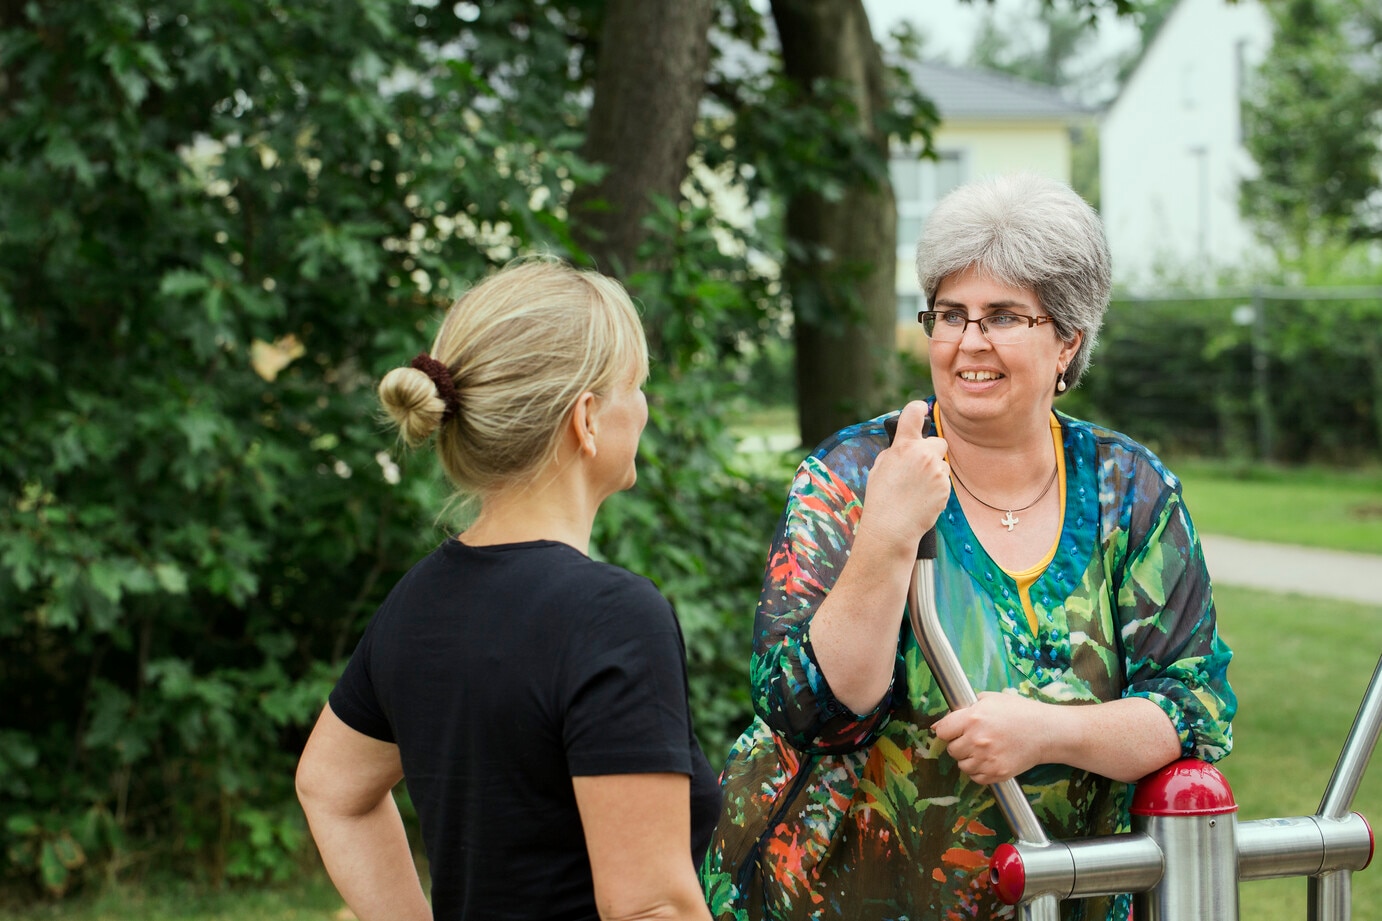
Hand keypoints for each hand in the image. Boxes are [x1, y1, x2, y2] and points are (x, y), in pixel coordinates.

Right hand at [861, 401, 949, 557]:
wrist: (892, 527)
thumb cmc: (881, 498)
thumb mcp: (879, 468)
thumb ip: (895, 451)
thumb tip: (905, 444)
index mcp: (903, 446)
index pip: (914, 413)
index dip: (918, 408)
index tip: (921, 408)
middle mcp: (923, 455)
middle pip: (938, 441)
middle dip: (931, 451)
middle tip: (918, 467)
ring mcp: (937, 472)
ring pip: (942, 463)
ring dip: (934, 471)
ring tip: (917, 489)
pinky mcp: (946, 488)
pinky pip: (945, 481)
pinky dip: (937, 487)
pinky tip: (922, 498)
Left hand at [932, 691, 1049, 785]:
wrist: (1045, 732)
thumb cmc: (1019, 712)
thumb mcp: (990, 699)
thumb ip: (966, 707)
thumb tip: (942, 722)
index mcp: (972, 718)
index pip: (942, 731)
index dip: (946, 730)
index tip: (952, 731)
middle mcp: (976, 740)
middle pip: (951, 749)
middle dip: (959, 744)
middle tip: (973, 739)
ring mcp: (986, 759)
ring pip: (961, 765)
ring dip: (968, 759)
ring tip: (982, 750)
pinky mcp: (996, 773)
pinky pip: (975, 777)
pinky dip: (979, 771)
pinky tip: (988, 760)